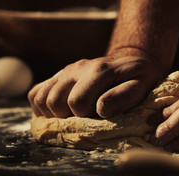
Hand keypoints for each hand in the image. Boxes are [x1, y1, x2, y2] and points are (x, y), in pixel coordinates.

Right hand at [28, 55, 164, 117]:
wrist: (131, 59)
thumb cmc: (139, 76)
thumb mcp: (142, 85)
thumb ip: (124, 96)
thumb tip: (101, 110)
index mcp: (98, 71)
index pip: (77, 102)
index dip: (85, 118)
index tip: (98, 119)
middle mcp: (77, 68)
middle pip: (54, 101)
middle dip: (67, 117)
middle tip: (84, 119)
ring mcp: (66, 70)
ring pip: (40, 97)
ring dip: (52, 113)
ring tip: (72, 117)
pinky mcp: (59, 75)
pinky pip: (36, 92)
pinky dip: (41, 106)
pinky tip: (59, 111)